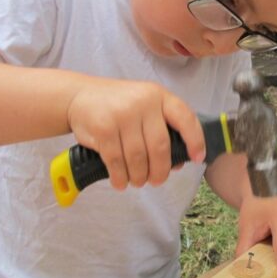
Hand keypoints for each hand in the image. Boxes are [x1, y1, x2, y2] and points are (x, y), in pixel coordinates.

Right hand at [66, 78, 204, 189]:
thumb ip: (162, 129)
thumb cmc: (117, 105)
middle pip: (160, 146)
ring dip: (139, 176)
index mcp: (159, 96)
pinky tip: (121, 181)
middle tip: (156, 180)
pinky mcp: (103, 127)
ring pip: (138, 157)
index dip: (195, 140)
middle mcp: (143, 102)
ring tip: (137, 181)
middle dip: (160, 170)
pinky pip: (116, 161)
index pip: (185, 118)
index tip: (198, 158)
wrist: (79, 96)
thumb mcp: (144, 108)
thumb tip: (178, 163)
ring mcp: (122, 114)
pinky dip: (120, 177)